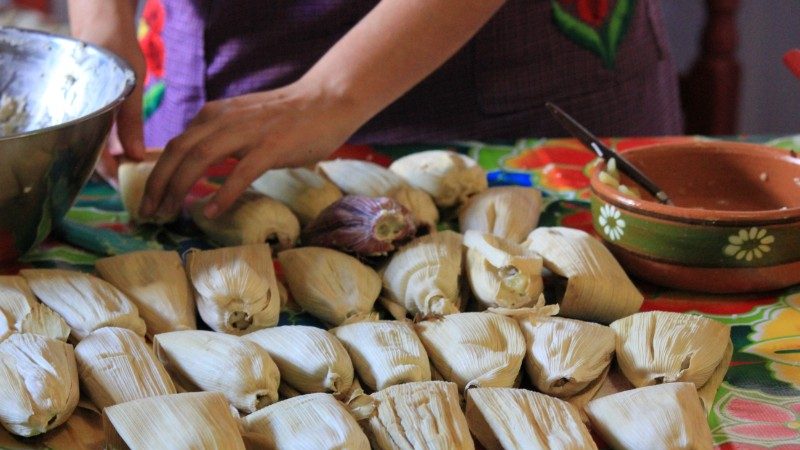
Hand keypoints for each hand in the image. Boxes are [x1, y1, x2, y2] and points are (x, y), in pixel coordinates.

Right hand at [68, 0, 145, 183]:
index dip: (112, 176)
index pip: (94, 158)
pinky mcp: (93, 105)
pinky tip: (132, 149)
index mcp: (85, 114)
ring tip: (138, 171)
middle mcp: (80, 115)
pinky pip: (101, 130)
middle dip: (116, 171)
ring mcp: (86, 110)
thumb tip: (135, 157)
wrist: (102, 19)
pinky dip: (115, 142)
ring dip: (116, 158)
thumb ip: (130, 122)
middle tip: (139, 184)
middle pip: (94, 155)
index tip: (130, 189)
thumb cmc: (115, 48)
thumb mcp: (129, 86)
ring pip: (98, 144)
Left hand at [139, 81, 362, 219]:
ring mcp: (248, 132)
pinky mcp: (272, 146)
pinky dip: (222, 193)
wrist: (327, 100)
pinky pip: (240, 172)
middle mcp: (225, 120)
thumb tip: (197, 167)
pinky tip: (210, 211)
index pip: (175, 144)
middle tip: (148, 213)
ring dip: (179, 188)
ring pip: (200, 158)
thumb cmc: (288, 116)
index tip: (149, 200)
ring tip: (170, 214)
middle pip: (178, 151)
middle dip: (158, 183)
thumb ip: (220, 137)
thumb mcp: (243, 121)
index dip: (156, 173)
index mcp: (215, 115)